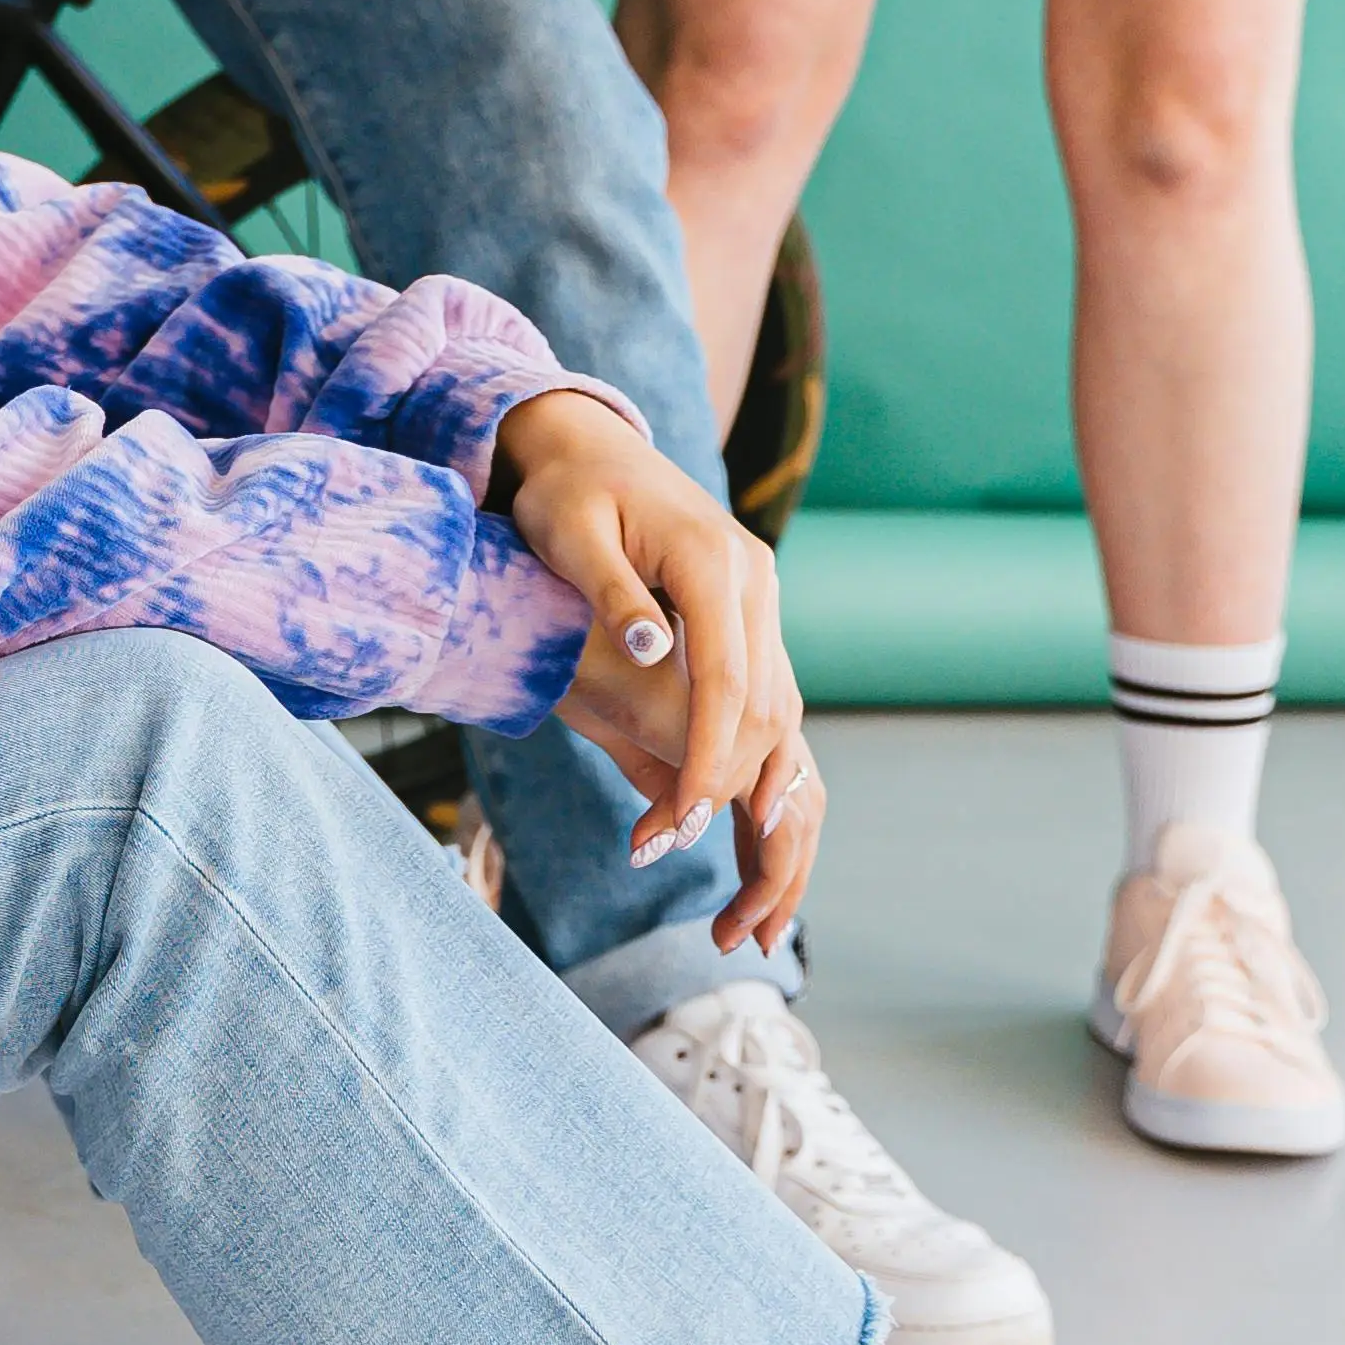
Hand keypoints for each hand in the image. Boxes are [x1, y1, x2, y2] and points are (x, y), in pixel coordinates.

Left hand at [494, 389, 817, 948]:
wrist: (585, 445)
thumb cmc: (563, 491)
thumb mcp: (567, 531)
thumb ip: (610, 590)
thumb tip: (651, 649)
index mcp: (712, 562)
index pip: (725, 681)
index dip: (709, 758)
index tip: (686, 824)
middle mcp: (752, 584)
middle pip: (769, 709)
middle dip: (747, 801)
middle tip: (733, 898)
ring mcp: (757, 601)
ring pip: (782, 713)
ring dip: (771, 799)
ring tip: (752, 899)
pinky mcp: (746, 618)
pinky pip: (767, 703)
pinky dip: (761, 767)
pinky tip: (748, 830)